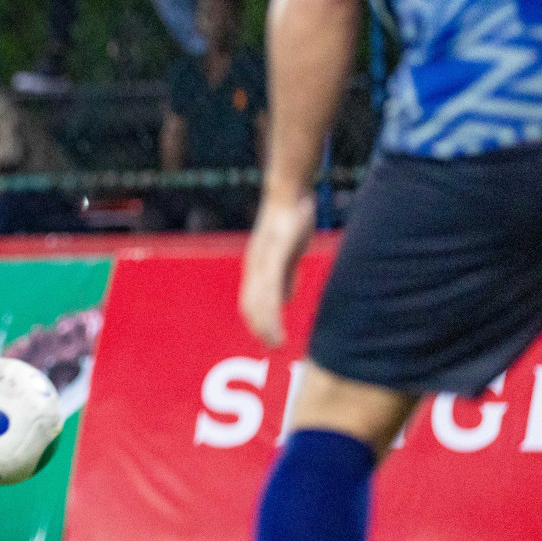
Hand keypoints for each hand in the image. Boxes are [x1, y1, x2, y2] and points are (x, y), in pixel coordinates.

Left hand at [239, 193, 316, 347]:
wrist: (289, 193)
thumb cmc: (290, 221)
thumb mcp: (288, 254)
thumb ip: (286, 277)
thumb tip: (284, 300)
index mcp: (257, 267)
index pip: (251, 301)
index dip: (258, 322)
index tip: (268, 340)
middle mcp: (254, 266)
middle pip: (250, 305)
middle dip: (261, 328)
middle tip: (273, 347)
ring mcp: (263, 260)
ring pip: (259, 299)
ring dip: (267, 323)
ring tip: (276, 341)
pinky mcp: (274, 253)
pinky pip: (271, 283)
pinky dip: (273, 303)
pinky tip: (279, 314)